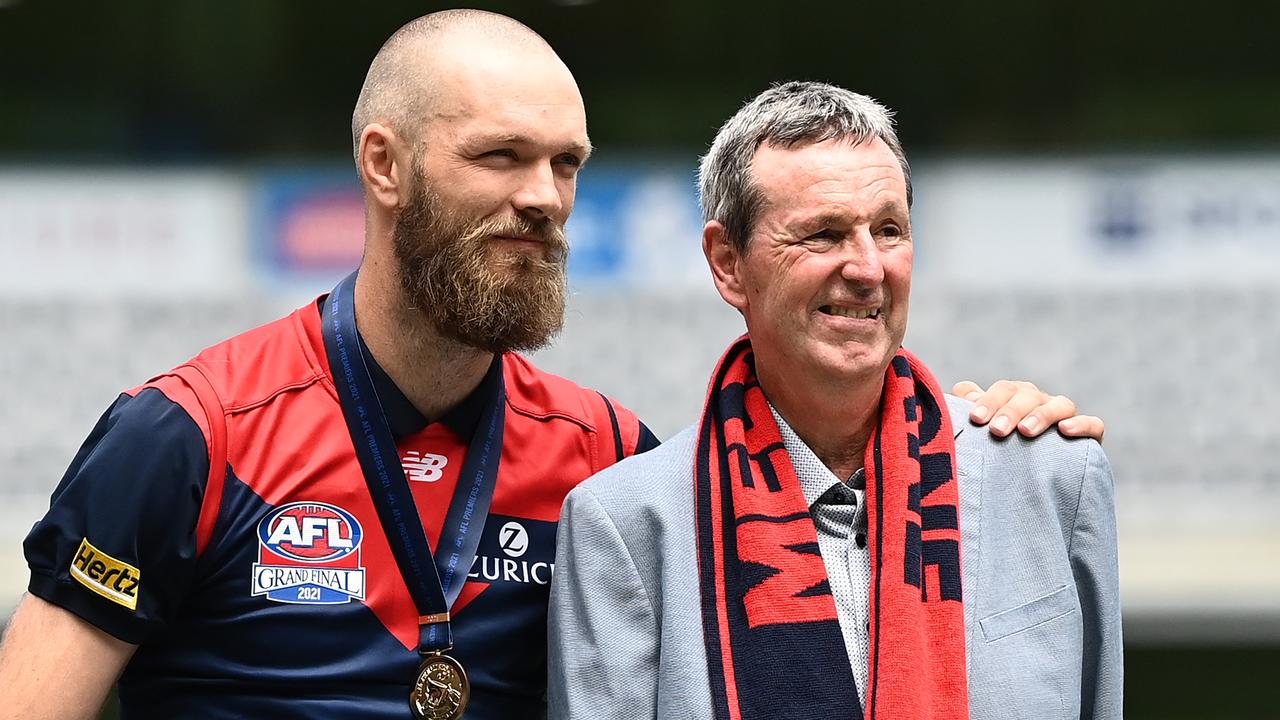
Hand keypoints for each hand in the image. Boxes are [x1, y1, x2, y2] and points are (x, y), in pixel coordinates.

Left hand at [950, 380, 1104, 441]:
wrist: (1030, 486)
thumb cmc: (998, 452)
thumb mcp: (982, 434)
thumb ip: (972, 410)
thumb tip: (962, 391)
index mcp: (1014, 397)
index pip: (1003, 390)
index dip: (988, 400)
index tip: (975, 419)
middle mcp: (1040, 403)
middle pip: (1027, 395)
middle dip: (1010, 411)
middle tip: (996, 431)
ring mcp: (1065, 417)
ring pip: (1060, 404)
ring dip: (1042, 415)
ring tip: (1026, 431)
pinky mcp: (1089, 437)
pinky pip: (1093, 424)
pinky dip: (1082, 424)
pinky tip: (1065, 431)